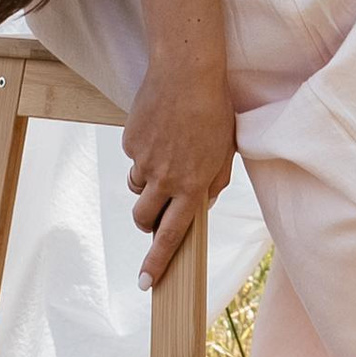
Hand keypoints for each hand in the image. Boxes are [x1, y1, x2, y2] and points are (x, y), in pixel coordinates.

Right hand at [123, 62, 236, 288]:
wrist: (187, 73)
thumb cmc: (214, 111)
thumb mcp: (224, 152)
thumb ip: (213, 184)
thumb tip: (200, 206)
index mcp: (194, 185)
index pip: (172, 235)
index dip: (157, 263)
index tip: (146, 283)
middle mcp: (166, 178)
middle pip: (143, 218)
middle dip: (146, 222)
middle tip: (154, 212)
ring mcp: (145, 160)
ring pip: (136, 188)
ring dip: (147, 183)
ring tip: (167, 153)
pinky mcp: (130, 141)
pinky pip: (133, 158)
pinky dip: (144, 152)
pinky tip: (160, 128)